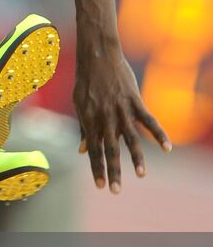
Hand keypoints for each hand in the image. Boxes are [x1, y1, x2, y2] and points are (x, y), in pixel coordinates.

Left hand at [73, 45, 170, 192]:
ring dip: (136, 158)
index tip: (100, 186)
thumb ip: (83, 127)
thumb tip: (81, 150)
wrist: (97, 56)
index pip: (94, 150)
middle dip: (113, 171)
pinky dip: (159, 134)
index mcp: (90, 120)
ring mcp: (121, 110)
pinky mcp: (134, 101)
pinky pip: (148, 121)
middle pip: (110, 149)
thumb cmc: (86, 81)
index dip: (97, 168)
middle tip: (115, 191)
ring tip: (141, 175)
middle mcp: (105, 118)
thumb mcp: (79, 104)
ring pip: (130, 138)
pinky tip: (168, 148)